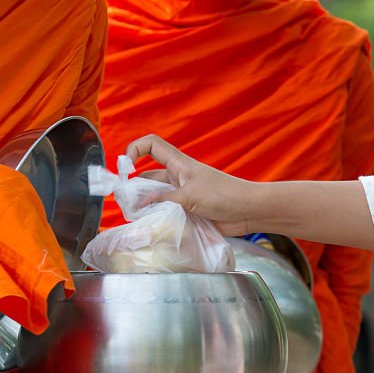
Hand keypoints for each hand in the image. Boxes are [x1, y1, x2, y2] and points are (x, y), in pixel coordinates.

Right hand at [125, 135, 259, 235]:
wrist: (247, 211)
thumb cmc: (223, 195)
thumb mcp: (190, 195)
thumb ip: (163, 199)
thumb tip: (138, 205)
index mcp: (178, 164)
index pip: (151, 145)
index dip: (135, 149)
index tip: (126, 167)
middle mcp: (177, 177)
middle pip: (147, 177)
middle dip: (135, 188)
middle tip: (126, 204)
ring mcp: (181, 195)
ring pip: (154, 197)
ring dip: (145, 206)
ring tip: (138, 218)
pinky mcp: (186, 211)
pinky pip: (165, 212)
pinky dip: (157, 218)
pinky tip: (152, 226)